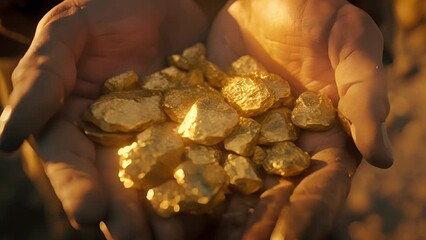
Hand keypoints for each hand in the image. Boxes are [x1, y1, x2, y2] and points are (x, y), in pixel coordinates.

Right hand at [0, 0, 209, 237]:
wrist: (164, 1)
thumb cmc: (108, 9)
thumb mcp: (69, 31)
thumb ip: (41, 76)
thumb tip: (7, 136)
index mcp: (74, 120)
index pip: (68, 161)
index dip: (75, 187)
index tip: (88, 211)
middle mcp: (112, 139)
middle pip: (113, 185)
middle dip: (122, 216)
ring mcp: (155, 139)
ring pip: (154, 184)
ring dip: (161, 214)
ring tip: (172, 239)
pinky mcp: (193, 133)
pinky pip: (196, 162)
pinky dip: (200, 184)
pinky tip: (209, 206)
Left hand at [207, 0, 392, 238]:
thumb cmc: (324, 16)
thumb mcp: (354, 50)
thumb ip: (366, 99)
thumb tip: (381, 157)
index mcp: (324, 138)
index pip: (318, 187)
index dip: (305, 216)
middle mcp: (283, 145)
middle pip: (270, 194)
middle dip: (254, 225)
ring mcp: (244, 133)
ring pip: (231, 180)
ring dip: (216, 209)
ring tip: (193, 237)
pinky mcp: (213, 116)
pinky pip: (198, 147)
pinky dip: (185, 170)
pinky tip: (168, 193)